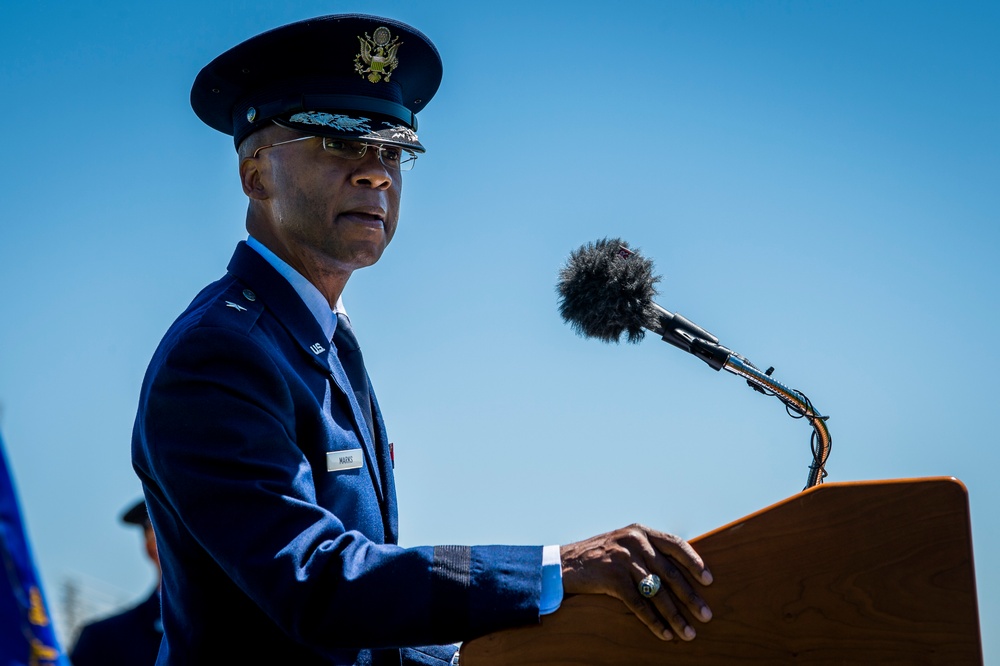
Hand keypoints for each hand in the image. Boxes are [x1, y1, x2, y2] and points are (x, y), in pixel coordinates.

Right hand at [560, 524, 712, 641]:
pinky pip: (639, 604)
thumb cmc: (597, 556)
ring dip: (675, 615)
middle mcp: (634, 542)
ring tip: (689, 633)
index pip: (675, 544)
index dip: (694, 563)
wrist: (562, 564)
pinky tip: (664, 633)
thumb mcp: (623, 544)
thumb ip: (647, 550)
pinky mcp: (612, 578)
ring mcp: (623, 559)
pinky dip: (653, 621)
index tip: (709, 581)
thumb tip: (679, 573)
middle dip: (690, 597)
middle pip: (670, 573)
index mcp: (640, 531)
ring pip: (657, 592)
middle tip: (706, 615)